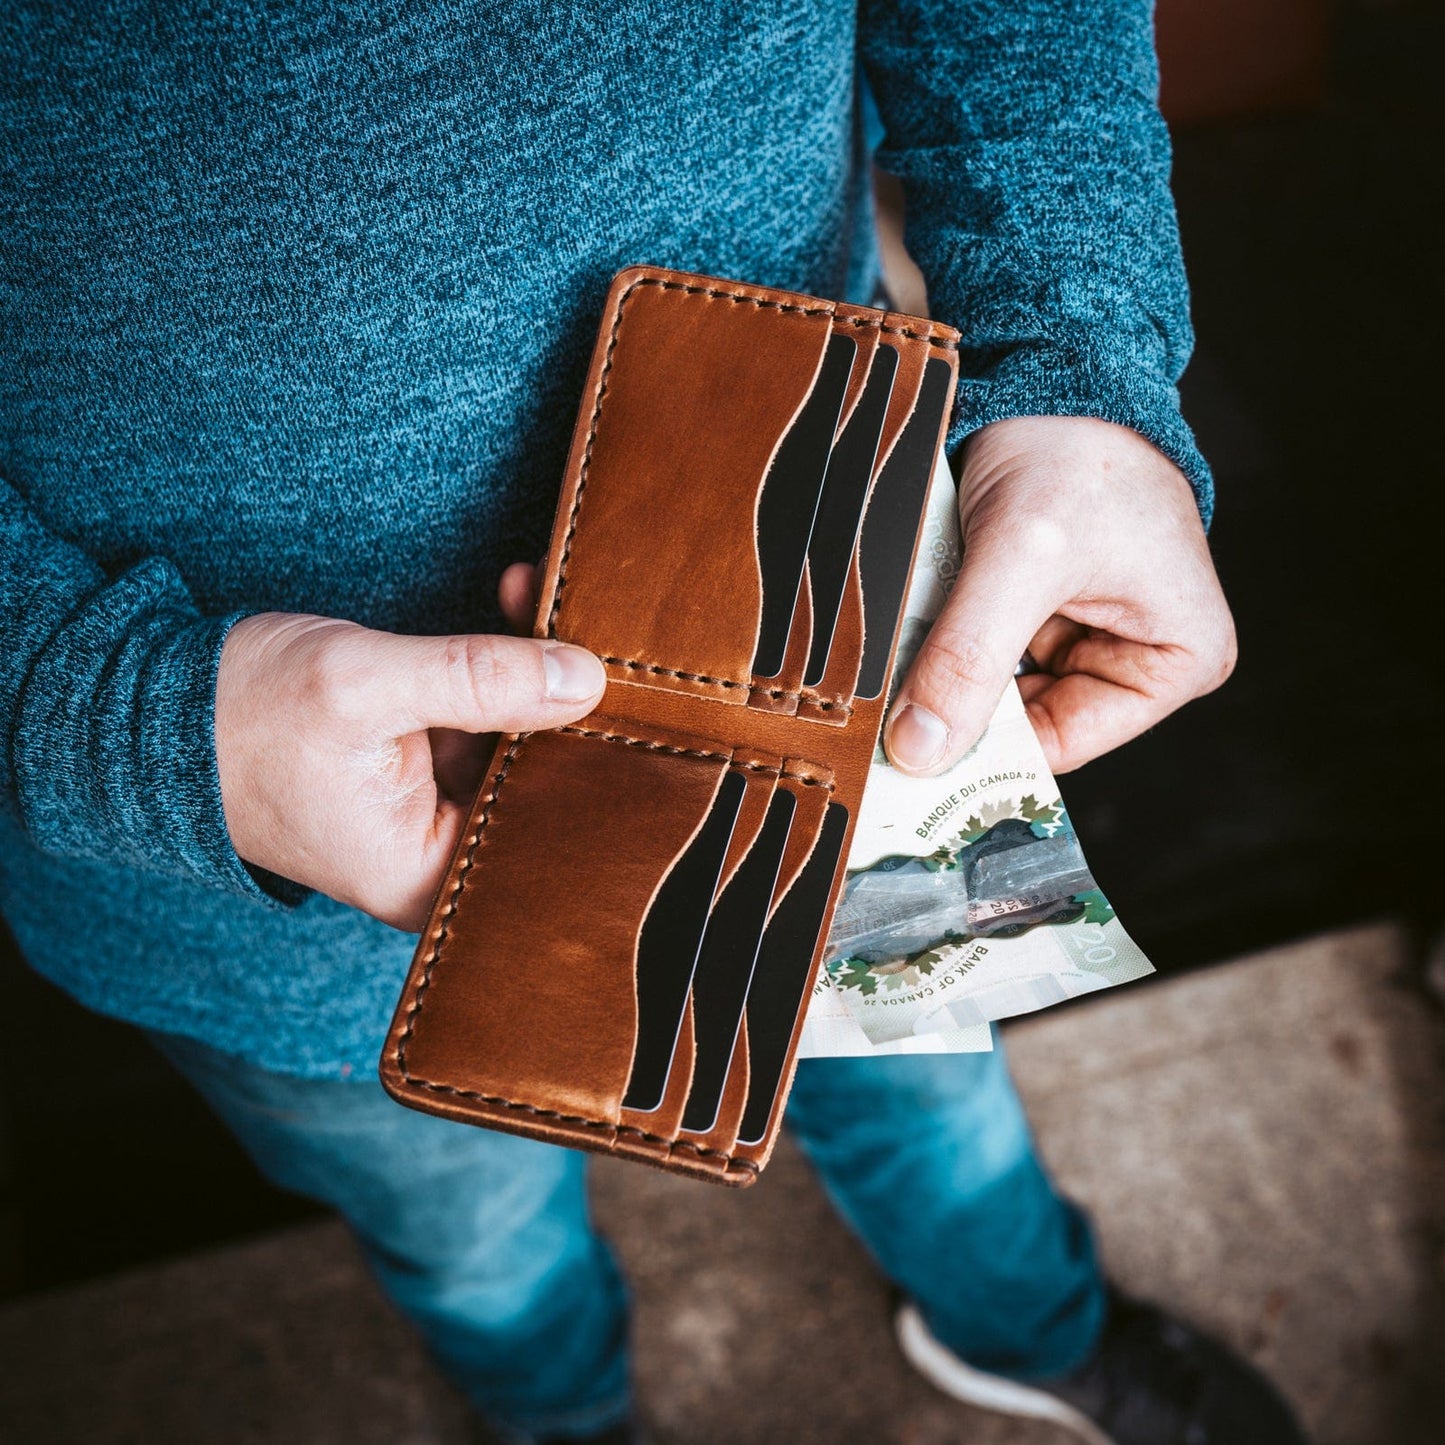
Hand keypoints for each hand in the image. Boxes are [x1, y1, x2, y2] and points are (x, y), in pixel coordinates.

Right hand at [215, 575, 603, 929]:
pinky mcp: (424, 763)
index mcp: (425, 876)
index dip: (596, 756)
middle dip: (568, 698)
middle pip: (542, 779)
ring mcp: (434, 807)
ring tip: (548, 595)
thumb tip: (584, 678)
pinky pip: (487, 714)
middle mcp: (440, 854)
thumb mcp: (363, 686)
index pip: (547, 827)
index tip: (629, 689)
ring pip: (521, 737)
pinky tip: (518, 602)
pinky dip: (501, 662)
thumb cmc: (240, 715)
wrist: (156, 705)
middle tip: (594, 624)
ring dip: (535, 665)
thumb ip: (475, 680)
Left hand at [883, 416, 1235, 776]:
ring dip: (938, 677)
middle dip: (954, 714)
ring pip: (989, 690)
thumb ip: (971, 657)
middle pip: (1022, 723)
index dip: (983, 757)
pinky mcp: (1033, 610)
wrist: (1050, 365)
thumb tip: (918, 752)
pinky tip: (897, 638)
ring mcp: (1081, 635)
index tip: (902, 765)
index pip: (1063, 744)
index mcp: (1179, 660)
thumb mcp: (1022, 556)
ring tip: (885, 666)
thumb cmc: (1076, 447)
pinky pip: (974, 651)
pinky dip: (935, 644)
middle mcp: (1137, 658)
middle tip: (876, 723)